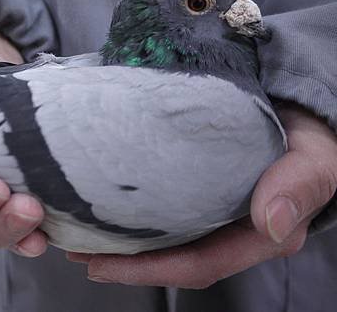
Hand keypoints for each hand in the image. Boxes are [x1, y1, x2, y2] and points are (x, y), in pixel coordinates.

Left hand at [67, 104, 336, 287]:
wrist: (304, 116)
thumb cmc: (312, 142)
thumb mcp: (315, 162)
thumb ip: (297, 186)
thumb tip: (270, 222)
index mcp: (254, 236)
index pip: (197, 264)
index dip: (149, 270)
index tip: (101, 265)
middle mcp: (227, 230)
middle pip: (169, 255)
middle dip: (121, 259)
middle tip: (73, 249)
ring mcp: (210, 210)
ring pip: (160, 233)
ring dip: (119, 236)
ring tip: (77, 229)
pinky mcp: (196, 187)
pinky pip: (161, 204)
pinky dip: (130, 207)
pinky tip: (103, 198)